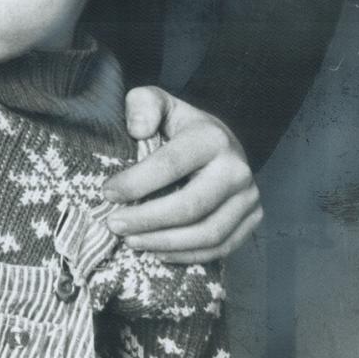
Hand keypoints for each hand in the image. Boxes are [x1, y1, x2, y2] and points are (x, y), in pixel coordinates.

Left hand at [101, 86, 261, 262]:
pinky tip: (157, 252)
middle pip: (190, 206)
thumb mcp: (156, 101)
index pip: (169, 165)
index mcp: (211, 138)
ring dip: (165, 243)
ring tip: (130, 241)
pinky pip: (221, 248)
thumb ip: (142, 104)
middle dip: (147, 220)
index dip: (135, 183)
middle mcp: (237, 169)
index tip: (106, 193)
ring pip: (208, 233)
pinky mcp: (252, 220)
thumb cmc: (177, 124)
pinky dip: (187, 256)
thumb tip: (138, 129)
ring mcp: (249, 198)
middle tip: (114, 225)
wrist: (218, 141)